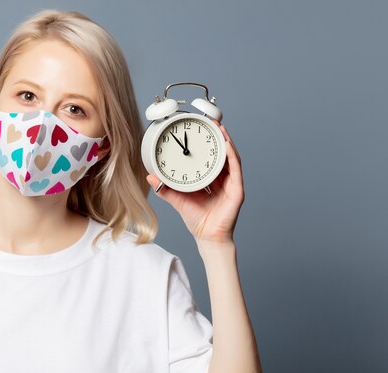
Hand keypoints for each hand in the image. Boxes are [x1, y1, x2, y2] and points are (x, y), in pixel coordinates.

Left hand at [146, 120, 244, 243]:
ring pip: (231, 157)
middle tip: (211, 121)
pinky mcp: (237, 190)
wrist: (207, 237)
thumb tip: (150, 175)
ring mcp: (232, 184)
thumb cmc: (196, 220)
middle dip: (218, 137)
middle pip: (222, 154)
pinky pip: (236, 169)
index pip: (210, 157)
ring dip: (226, 141)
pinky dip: (231, 156)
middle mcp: (223, 180)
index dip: (206, 143)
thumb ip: (164, 187)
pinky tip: (227, 145)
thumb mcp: (177, 199)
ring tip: (220, 127)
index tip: (199, 129)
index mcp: (210, 180)